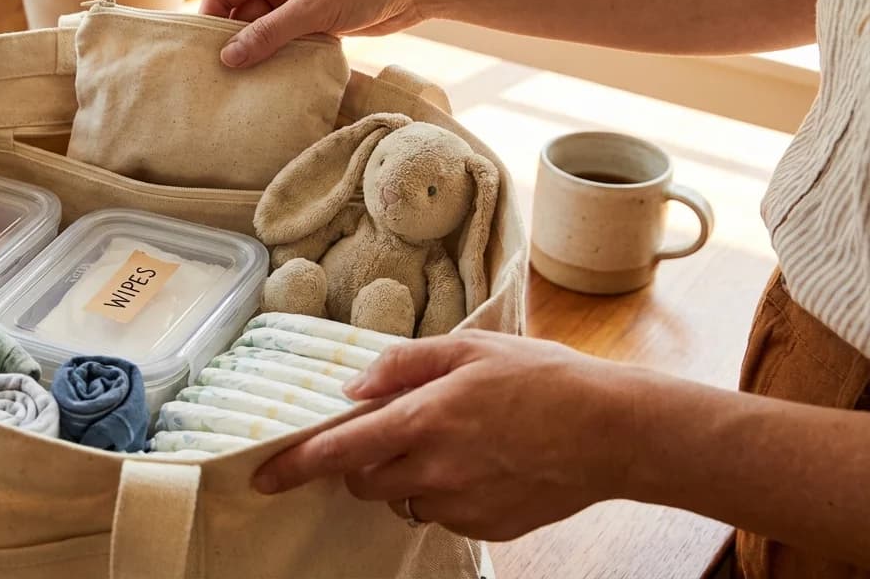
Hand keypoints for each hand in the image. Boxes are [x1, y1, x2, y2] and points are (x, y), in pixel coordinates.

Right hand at [199, 0, 426, 67]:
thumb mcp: (312, 8)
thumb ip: (269, 33)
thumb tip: (229, 57)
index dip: (210, 20)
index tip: (201, 53)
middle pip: (243, 13)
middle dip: (236, 42)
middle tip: (223, 79)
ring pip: (266, 30)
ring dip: (261, 53)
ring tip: (246, 85)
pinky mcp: (317, 18)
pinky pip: (289, 39)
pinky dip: (283, 56)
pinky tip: (275, 80)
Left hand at [251, 330, 642, 540]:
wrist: (613, 432)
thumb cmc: (545, 380)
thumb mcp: (470, 349)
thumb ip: (402, 365)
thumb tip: (355, 388)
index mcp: (423, 420)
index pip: (337, 452)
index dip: (293, 465)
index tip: (263, 476)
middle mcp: (434, 471)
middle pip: (363, 482)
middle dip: (362, 461)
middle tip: (396, 431)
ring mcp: (461, 505)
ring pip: (403, 500)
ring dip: (407, 477)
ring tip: (455, 443)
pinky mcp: (487, 527)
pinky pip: (443, 514)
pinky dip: (447, 493)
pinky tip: (483, 465)